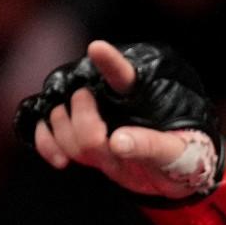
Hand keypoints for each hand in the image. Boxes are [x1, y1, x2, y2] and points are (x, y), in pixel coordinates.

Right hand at [25, 40, 214, 201]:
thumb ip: (150, 145)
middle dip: (87, 131)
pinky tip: (61, 161)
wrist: (168, 175)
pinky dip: (47, 144)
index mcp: (138, 94)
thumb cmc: (179, 156)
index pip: (121, 73)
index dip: (109, 62)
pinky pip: (46, 129)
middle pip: (77, 102)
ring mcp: (89, 114)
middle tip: (111, 145)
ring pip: (60, 119)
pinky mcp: (76, 133)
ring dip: (72, 144)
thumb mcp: (176, 152)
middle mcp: (108, 98)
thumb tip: (116, 142)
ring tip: (104, 156)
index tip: (98, 49)